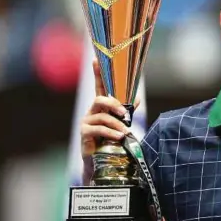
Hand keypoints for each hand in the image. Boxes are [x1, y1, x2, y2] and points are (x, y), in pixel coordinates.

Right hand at [80, 59, 140, 181]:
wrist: (102, 161)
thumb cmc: (112, 140)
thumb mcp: (121, 124)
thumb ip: (127, 112)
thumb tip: (136, 100)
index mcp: (101, 107)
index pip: (99, 87)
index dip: (97, 73)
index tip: (96, 59)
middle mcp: (92, 111)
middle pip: (99, 98)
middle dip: (114, 104)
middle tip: (125, 113)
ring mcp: (86, 121)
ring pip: (102, 116)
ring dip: (116, 124)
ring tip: (125, 132)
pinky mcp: (84, 133)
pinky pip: (98, 129)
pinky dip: (111, 132)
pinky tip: (119, 137)